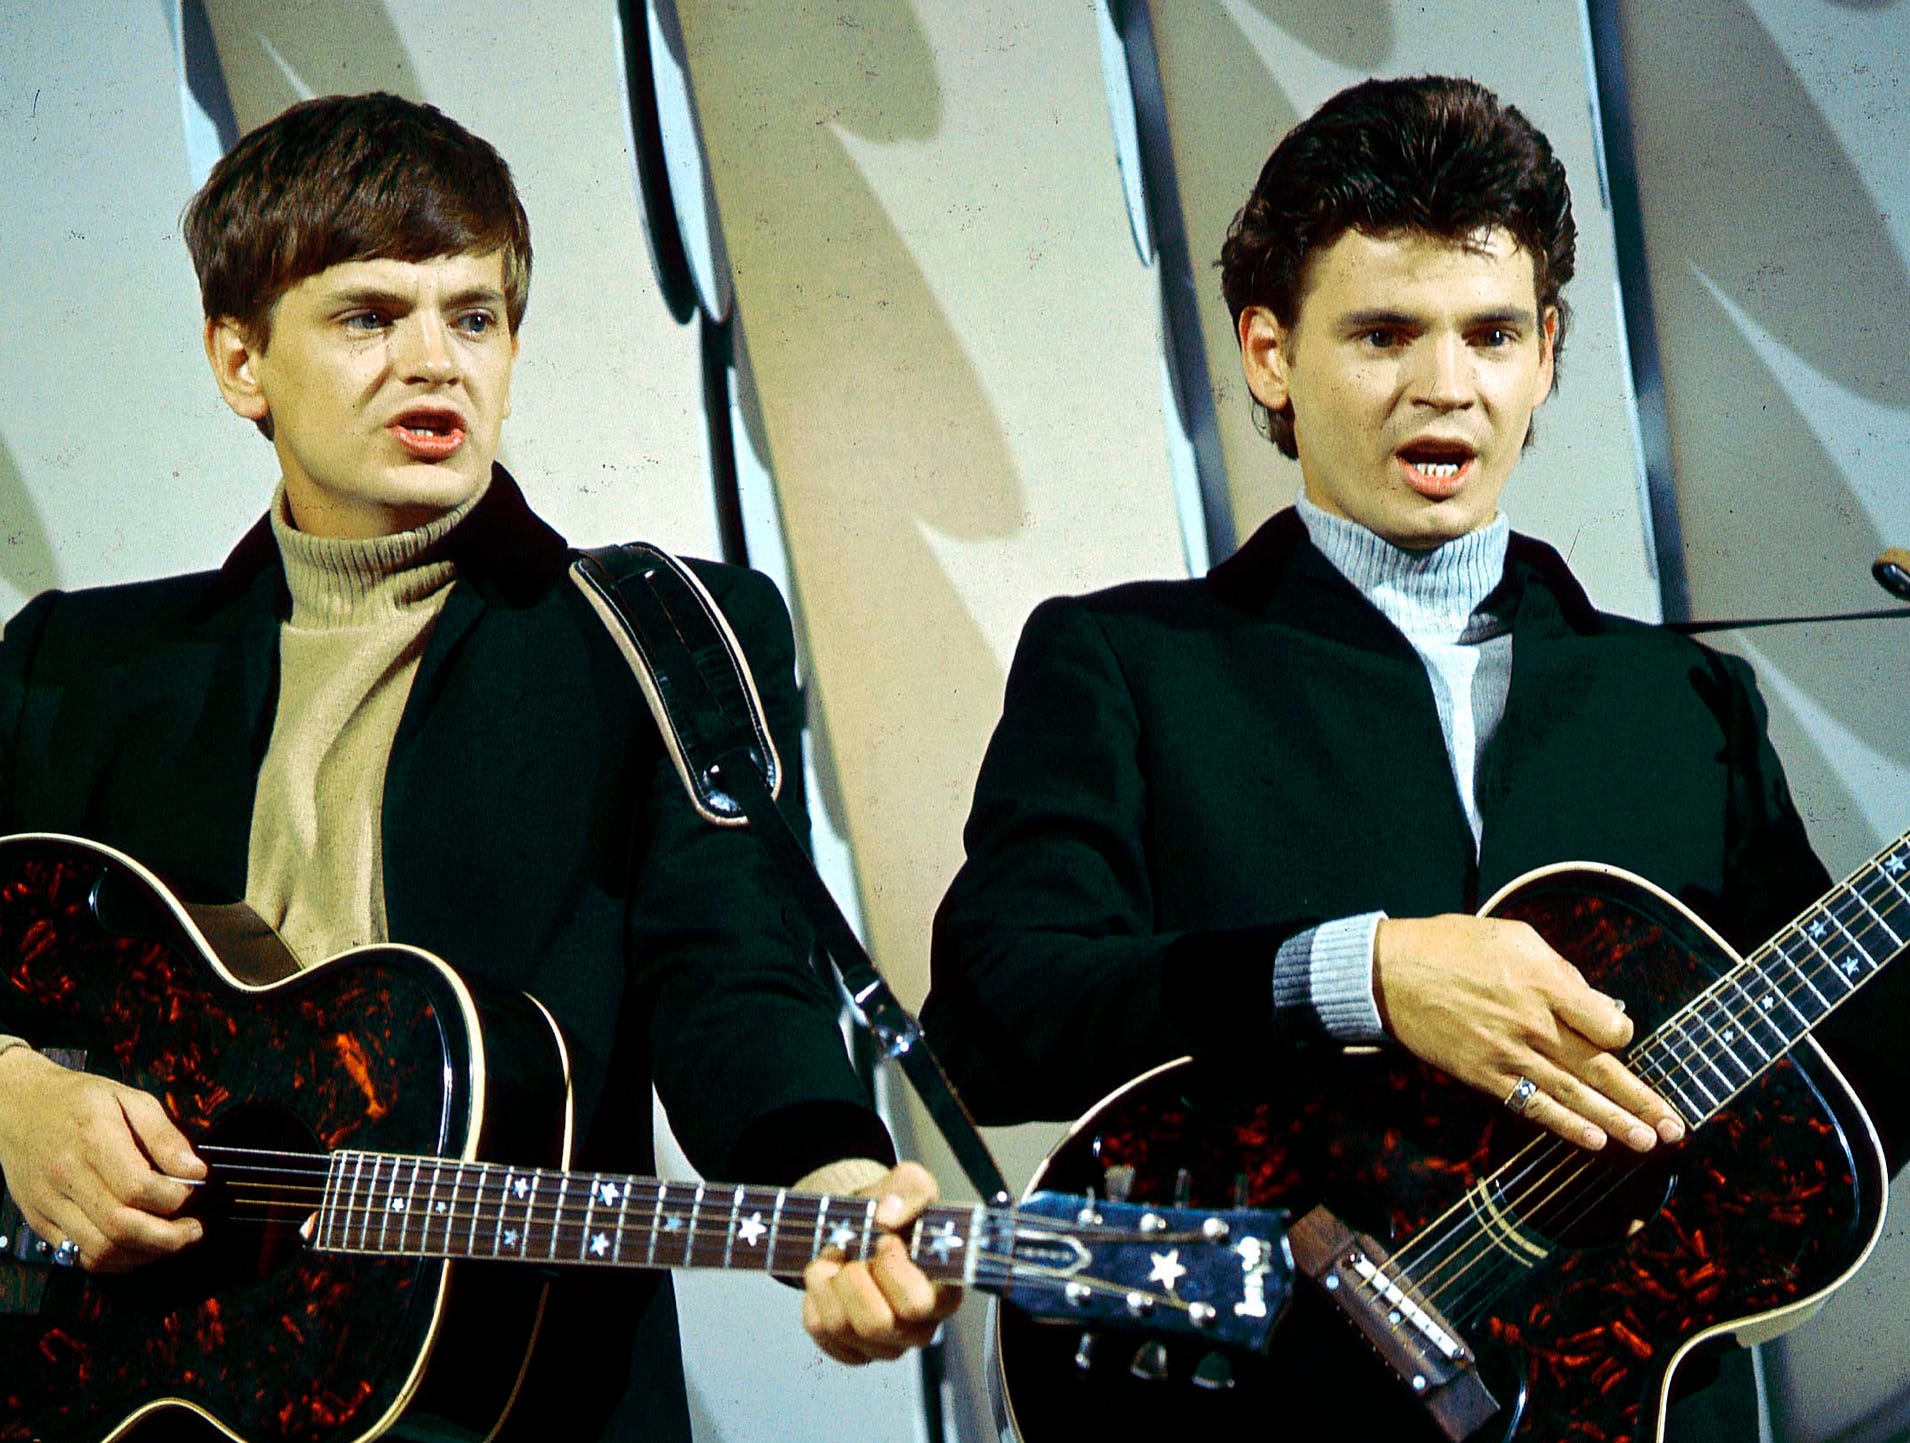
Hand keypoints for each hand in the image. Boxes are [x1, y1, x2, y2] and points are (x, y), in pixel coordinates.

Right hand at [0, 1046, 204, 1271]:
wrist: (19, 1107)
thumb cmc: (77, 1100)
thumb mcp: (129, 1098)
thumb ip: (164, 1135)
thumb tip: (194, 1170)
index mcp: (92, 1139)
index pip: (138, 1187)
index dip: (175, 1198)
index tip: (193, 1192)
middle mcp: (66, 1176)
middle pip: (120, 1226)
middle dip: (168, 1238)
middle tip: (193, 1231)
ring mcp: (48, 1203)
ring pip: (99, 1250)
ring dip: (143, 1254)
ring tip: (170, 1241)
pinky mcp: (39, 1221)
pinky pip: (77, 1256)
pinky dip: (113, 1261)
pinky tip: (136, 1248)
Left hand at [798, 1159, 962, 1363]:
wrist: (864, 1226)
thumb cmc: (897, 1211)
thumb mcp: (912, 1185)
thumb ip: (909, 1192)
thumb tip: (885, 1217)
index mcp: (944, 1296)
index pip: (917, 1306)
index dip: (892, 1271)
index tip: (884, 1240)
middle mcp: (917, 1330)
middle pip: (875, 1324)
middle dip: (854, 1278)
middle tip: (856, 1252)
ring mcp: (883, 1345)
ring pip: (841, 1326)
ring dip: (828, 1279)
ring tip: (837, 1254)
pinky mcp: (849, 1349)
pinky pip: (817, 1328)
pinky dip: (813, 1294)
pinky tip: (828, 1276)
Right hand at [1373, 915, 1685, 1152]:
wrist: (1390, 974)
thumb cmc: (1453, 946)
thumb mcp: (1515, 938)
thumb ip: (1562, 971)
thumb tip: (1598, 1005)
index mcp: (1546, 983)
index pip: (1609, 1025)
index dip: (1622, 1036)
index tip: (1618, 1038)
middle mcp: (1534, 1023)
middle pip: (1601, 1068)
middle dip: (1642, 1099)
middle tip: (1676, 1127)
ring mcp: (1509, 1053)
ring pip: (1574, 1094)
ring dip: (1616, 1122)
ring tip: (1649, 1142)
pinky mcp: (1484, 1075)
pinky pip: (1532, 1105)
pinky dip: (1565, 1125)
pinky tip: (1593, 1141)